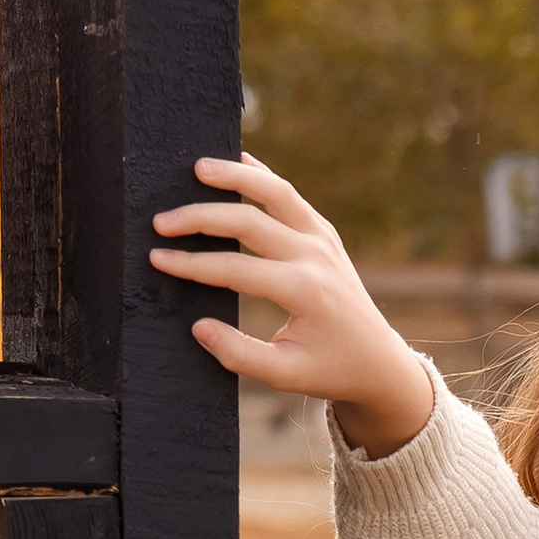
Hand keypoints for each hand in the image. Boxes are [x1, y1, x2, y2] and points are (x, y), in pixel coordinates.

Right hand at [147, 153, 433, 454]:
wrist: (381, 362)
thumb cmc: (331, 371)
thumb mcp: (285, 375)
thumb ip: (239, 355)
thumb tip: (198, 326)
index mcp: (303, 291)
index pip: (235, 269)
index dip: (192, 264)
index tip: (157, 259)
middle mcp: (314, 256)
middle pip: (248, 221)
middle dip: (200, 217)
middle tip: (161, 221)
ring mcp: (323, 240)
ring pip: (275, 193)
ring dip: (235, 176)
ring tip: (197, 167)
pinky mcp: (326, 234)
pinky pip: (290, 197)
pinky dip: (263, 178)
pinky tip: (237, 162)